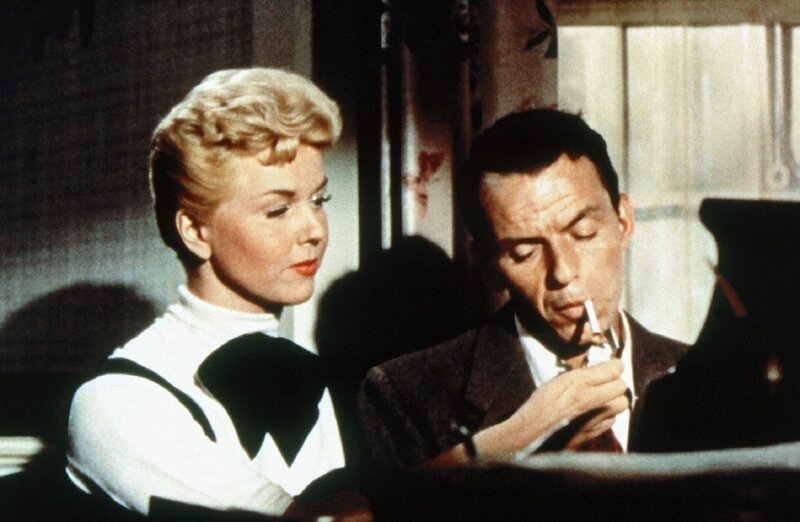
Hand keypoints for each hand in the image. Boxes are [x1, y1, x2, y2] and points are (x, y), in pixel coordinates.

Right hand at [472, 359, 628, 455]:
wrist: (531, 437)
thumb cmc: (537, 409)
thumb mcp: (554, 383)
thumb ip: (578, 376)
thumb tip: (595, 371)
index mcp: (579, 383)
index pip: (614, 369)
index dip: (613, 366)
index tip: (611, 366)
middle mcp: (592, 400)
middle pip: (621, 386)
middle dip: (615, 383)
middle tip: (604, 383)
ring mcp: (596, 418)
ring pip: (621, 404)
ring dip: (614, 400)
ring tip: (601, 399)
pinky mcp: (596, 432)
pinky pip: (613, 420)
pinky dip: (608, 416)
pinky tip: (595, 414)